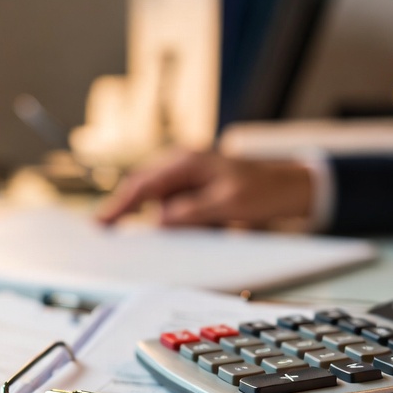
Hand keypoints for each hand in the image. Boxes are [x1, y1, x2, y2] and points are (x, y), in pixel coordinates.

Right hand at [96, 150, 312, 227]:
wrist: (290, 187)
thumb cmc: (263, 190)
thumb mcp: (229, 204)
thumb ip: (192, 212)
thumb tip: (159, 221)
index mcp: (187, 162)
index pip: (143, 184)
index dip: (120, 205)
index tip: (102, 223)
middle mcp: (182, 165)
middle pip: (144, 189)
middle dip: (129, 209)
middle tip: (108, 230)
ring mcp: (187, 177)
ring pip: (160, 202)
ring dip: (165, 219)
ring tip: (186, 226)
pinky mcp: (195, 190)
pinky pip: (176, 207)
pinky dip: (177, 220)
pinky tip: (199, 226)